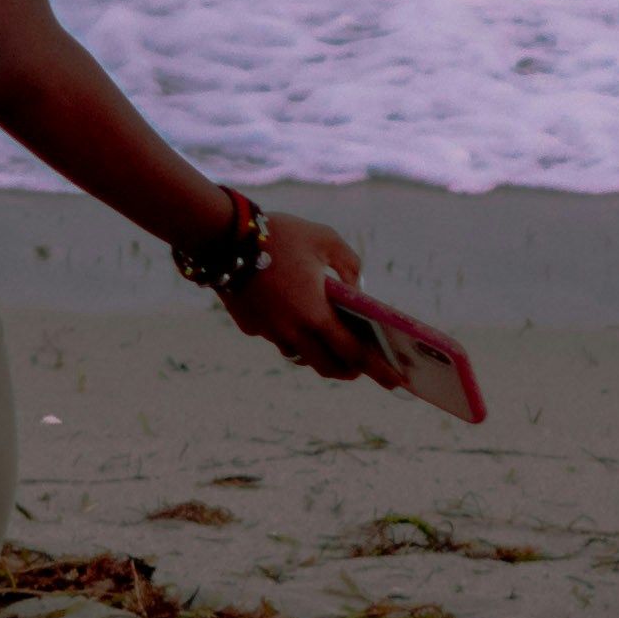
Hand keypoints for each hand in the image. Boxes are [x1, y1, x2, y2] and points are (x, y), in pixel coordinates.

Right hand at [221, 208, 379, 373]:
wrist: (222, 237)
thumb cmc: (280, 235)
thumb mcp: (325, 238)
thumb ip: (349, 264)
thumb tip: (355, 289)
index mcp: (315, 315)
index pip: (353, 352)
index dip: (377, 369)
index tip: (396, 382)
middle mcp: (292, 331)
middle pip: (326, 365)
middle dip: (347, 370)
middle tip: (359, 368)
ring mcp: (268, 332)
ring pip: (299, 354)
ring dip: (316, 353)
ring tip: (327, 342)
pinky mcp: (250, 325)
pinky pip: (276, 336)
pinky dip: (290, 332)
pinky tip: (291, 316)